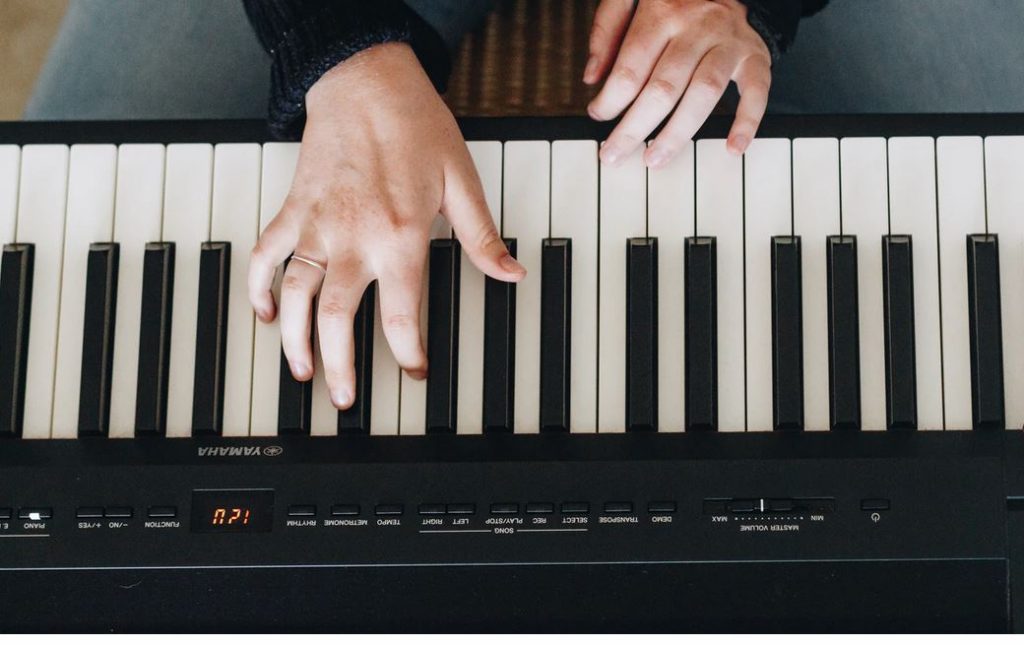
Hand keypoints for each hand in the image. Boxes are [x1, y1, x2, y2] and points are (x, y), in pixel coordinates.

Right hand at [248, 43, 524, 408]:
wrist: (365, 80)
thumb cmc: (414, 126)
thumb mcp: (461, 181)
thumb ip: (482, 237)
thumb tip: (511, 273)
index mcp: (400, 237)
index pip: (403, 317)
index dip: (410, 355)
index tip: (416, 373)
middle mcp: (353, 239)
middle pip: (339, 321)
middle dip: (340, 368)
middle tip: (344, 400)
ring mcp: (316, 227)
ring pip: (296, 298)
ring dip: (296, 342)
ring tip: (303, 372)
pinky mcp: (293, 210)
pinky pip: (265, 257)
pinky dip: (258, 289)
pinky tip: (266, 315)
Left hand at [584, 0, 771, 165]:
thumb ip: (607, 29)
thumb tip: (591, 76)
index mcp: (662, 12)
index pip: (631, 67)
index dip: (610, 99)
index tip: (598, 115)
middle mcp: (697, 27)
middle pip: (663, 87)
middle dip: (635, 128)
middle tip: (614, 153)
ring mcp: (728, 42)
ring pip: (703, 93)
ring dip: (677, 133)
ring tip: (654, 159)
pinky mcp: (754, 55)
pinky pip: (756, 90)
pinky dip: (747, 121)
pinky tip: (732, 147)